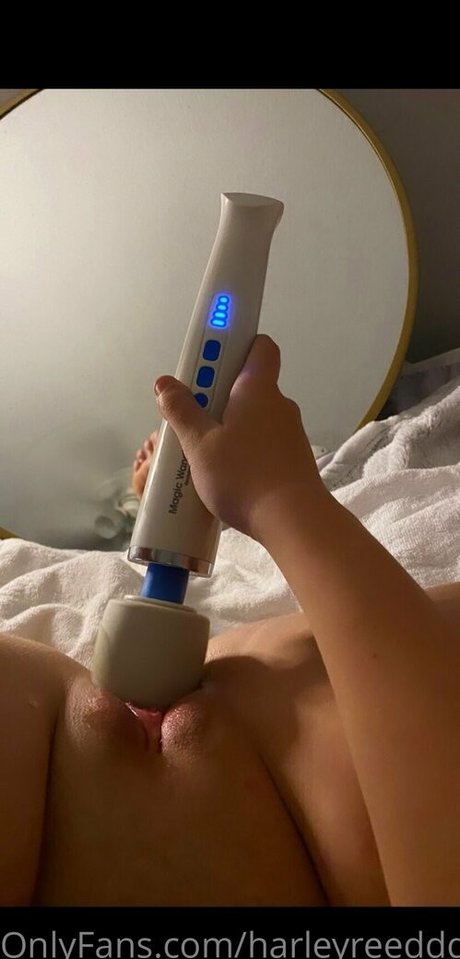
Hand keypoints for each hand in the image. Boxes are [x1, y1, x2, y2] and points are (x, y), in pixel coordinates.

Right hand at [154, 335, 325, 541]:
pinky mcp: (292, 458)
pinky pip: (263, 439)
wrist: (293, 520)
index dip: (237, 341)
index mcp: (258, 389)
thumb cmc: (244, 475)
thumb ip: (182, 412)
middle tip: (192, 412)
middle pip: (248, 383)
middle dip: (219, 392)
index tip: (211, 352)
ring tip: (205, 450)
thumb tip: (166, 383)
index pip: (259, 345)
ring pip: (255, 415)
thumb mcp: (200, 445)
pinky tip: (228, 471)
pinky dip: (246, 446)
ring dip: (231, 423)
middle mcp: (279, 404)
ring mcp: (289, 432)